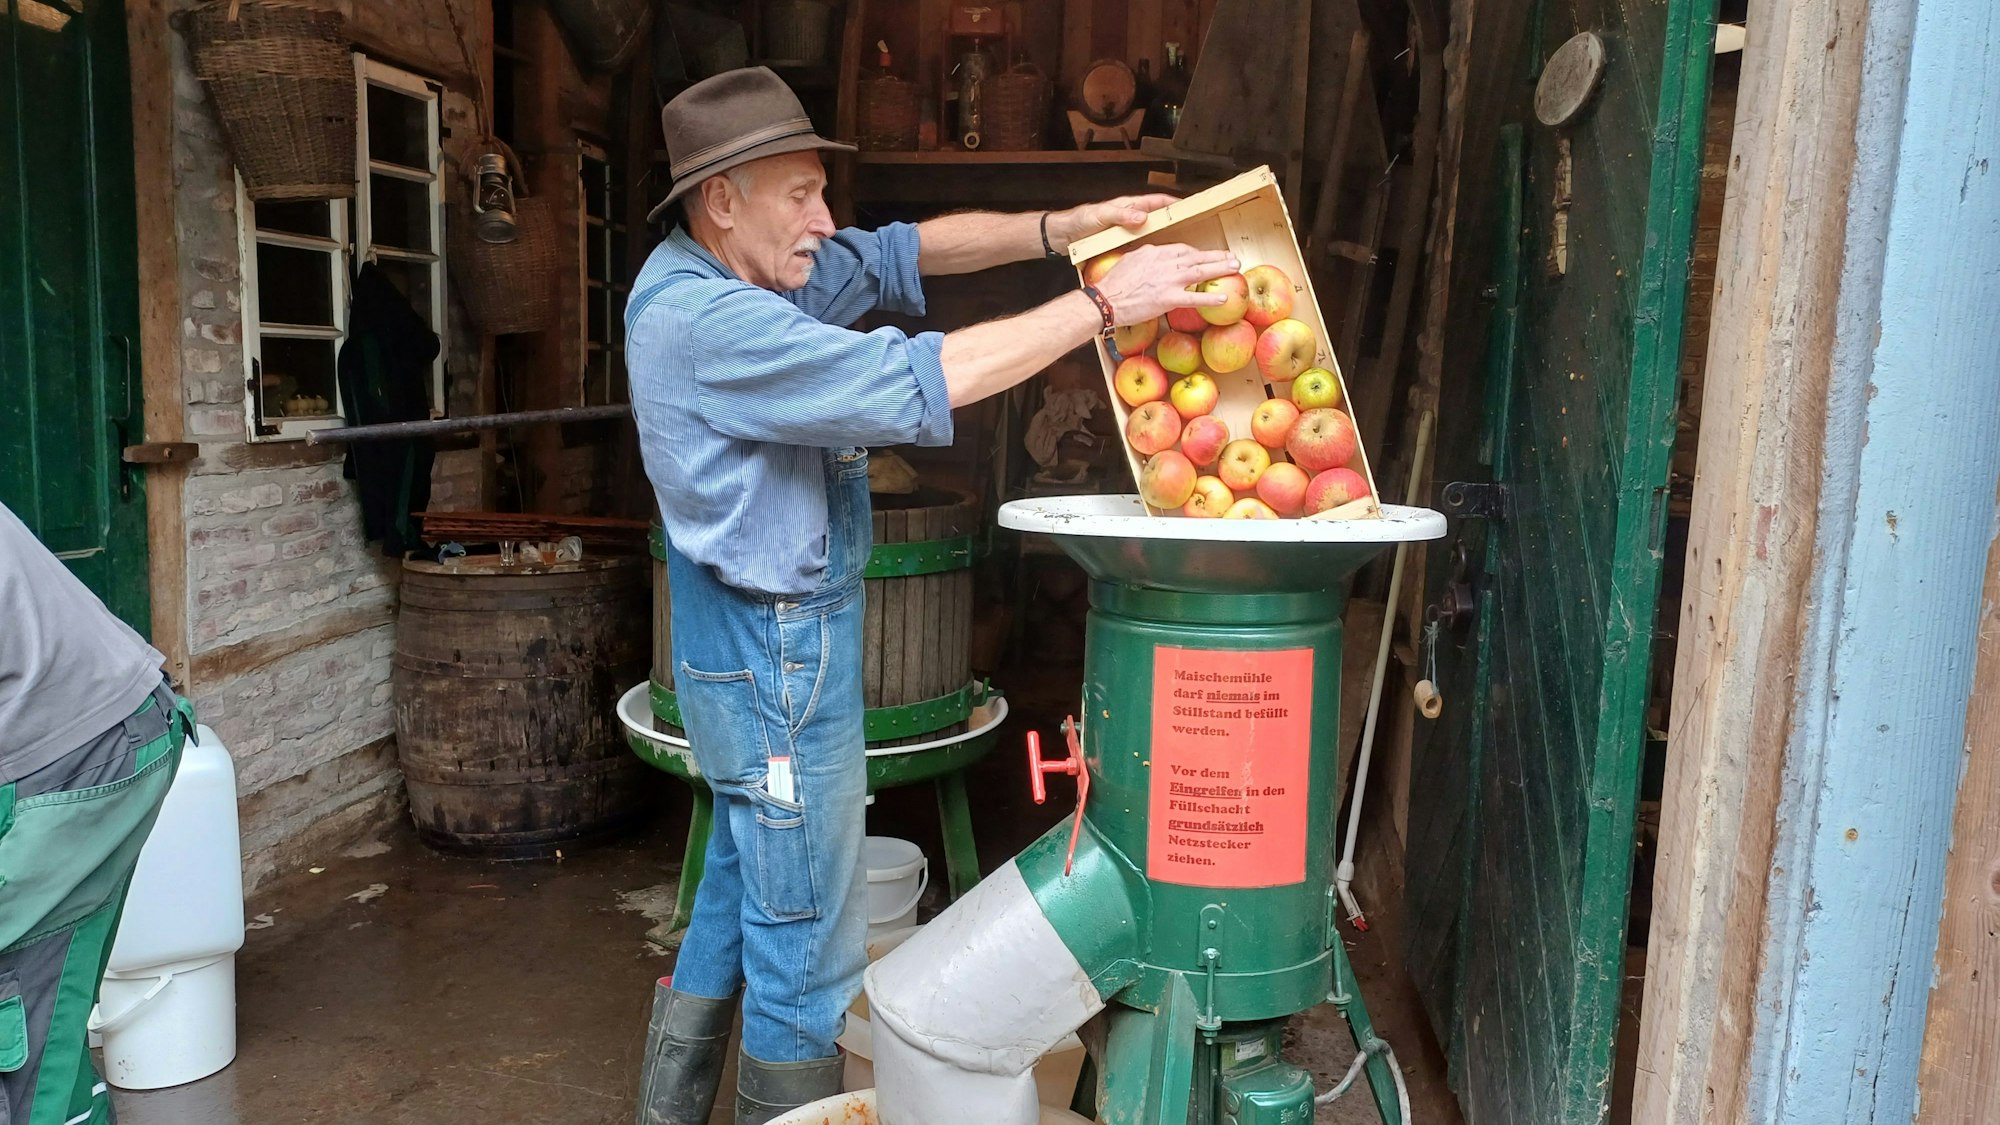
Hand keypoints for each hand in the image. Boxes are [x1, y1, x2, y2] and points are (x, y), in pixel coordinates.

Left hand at [1049, 194, 1180, 251]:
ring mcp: (1127, 232)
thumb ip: (1121, 215)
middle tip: (1192, 232)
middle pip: (1158, 218)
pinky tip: (1157, 263)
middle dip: (1174, 224)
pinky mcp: (1121, 244)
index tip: (1191, 209)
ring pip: (1151, 234)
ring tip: (1180, 250)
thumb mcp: (1101, 216)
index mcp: (1129, 206)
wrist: (1063, 236)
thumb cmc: (1080, 221)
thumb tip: (1143, 217)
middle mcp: (1131, 218)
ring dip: (1164, 240)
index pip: (1157, 201)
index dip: (1174, 204)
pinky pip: (1140, 247)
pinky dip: (1149, 252)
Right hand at [1091, 243, 1240, 326]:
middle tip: (1232, 257)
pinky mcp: (1168, 298)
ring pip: (1200, 271)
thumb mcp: (1130, 260)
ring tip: (1235, 268)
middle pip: (1196, 257)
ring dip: (1220, 269)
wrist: (1106, 300)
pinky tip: (1223, 298)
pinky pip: (1194, 297)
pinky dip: (1210, 298)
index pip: (1182, 249)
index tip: (1206, 256)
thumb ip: (1146, 258)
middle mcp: (1165, 262)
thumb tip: (1153, 259)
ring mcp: (1168, 280)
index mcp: (1155, 251)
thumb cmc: (1113, 284)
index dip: (1198, 253)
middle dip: (1217, 256)